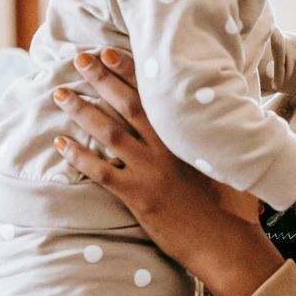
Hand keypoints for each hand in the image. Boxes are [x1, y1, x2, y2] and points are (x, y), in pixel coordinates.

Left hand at [53, 48, 283, 295]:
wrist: (226, 243)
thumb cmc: (234, 207)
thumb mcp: (233, 163)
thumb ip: (222, 138)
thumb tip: (233, 114)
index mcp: (188, 136)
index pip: (156, 94)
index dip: (131, 71)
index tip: (110, 52)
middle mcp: (166, 148)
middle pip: (128, 105)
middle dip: (102, 79)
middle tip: (79, 59)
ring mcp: (150, 172)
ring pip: (109, 133)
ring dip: (82, 111)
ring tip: (61, 93)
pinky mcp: (138, 197)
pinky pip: (101, 172)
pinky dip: (79, 156)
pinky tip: (61, 143)